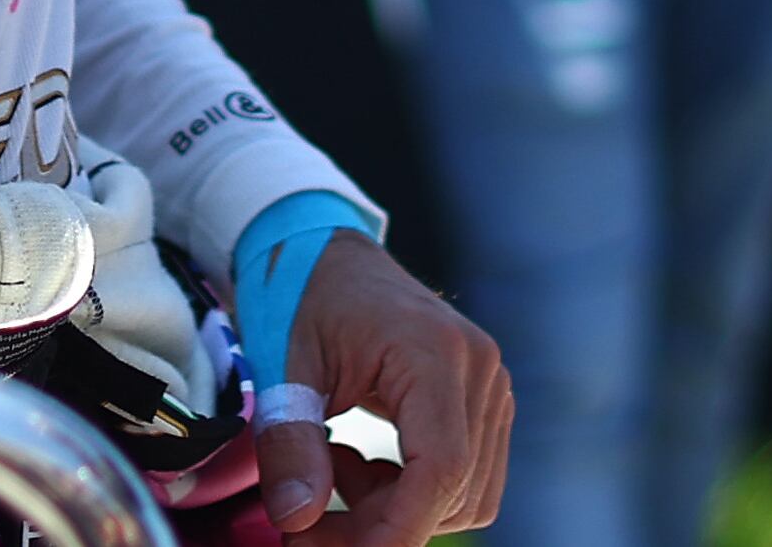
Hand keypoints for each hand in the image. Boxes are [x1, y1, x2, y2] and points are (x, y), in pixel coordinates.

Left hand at [274, 233, 510, 544]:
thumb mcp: (281, 368)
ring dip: (394, 508)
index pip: (441, 469)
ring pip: (465, 494)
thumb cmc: (301, 298)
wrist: (322, 252)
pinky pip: (464, 476)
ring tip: (332, 467)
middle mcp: (479, 367)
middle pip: (453, 491)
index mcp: (434, 351)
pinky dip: (410, 490)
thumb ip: (289, 443)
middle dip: (378, 526)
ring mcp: (489, 383)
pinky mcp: (482, 399)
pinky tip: (359, 460)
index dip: (396, 530)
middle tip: (303, 522)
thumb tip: (297, 520)